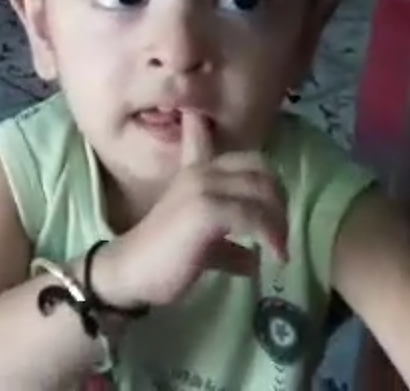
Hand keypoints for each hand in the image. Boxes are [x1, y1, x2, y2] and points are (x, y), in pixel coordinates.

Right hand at [95, 111, 288, 307]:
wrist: (130, 272)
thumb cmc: (163, 260)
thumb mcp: (203, 246)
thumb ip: (228, 248)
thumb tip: (253, 261)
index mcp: (195, 172)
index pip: (210, 136)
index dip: (231, 143)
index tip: (238, 154)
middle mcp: (200, 172)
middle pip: (260, 168)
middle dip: (278, 200)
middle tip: (279, 231)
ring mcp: (202, 187)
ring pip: (262, 189)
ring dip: (279, 221)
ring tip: (279, 248)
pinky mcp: (206, 209)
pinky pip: (253, 215)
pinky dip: (271, 235)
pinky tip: (274, 256)